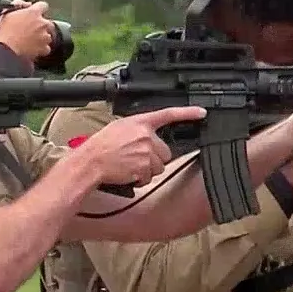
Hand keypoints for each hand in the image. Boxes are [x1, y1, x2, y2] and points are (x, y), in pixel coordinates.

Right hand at [0, 0, 53, 61]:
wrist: (6, 50)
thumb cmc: (4, 31)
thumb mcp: (7, 12)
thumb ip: (18, 4)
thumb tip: (27, 4)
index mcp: (34, 12)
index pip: (43, 5)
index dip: (38, 9)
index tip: (34, 14)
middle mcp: (42, 23)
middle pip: (47, 22)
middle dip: (40, 25)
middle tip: (29, 30)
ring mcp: (45, 36)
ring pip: (47, 35)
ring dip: (41, 37)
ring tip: (28, 40)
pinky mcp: (45, 48)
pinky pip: (46, 47)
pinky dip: (41, 48)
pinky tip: (31, 48)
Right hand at [74, 107, 205, 185]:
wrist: (90, 161)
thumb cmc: (101, 146)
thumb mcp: (120, 127)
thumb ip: (138, 129)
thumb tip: (149, 135)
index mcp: (140, 122)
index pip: (168, 114)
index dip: (187, 113)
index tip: (202, 112)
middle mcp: (146, 135)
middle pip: (165, 152)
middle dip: (154, 158)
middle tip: (135, 158)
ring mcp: (146, 151)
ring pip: (159, 166)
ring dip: (147, 169)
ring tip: (129, 165)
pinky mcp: (144, 167)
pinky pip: (150, 177)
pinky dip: (140, 178)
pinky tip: (128, 172)